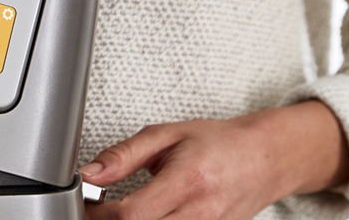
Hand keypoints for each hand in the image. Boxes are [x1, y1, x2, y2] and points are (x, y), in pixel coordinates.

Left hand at [82, 101, 348, 219]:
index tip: (83, 204)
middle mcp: (200, 213)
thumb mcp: (166, 135)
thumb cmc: (218, 143)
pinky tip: (145, 217)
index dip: (98, 214)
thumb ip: (124, 155)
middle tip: (96, 210)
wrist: (265, 159)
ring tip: (122, 212)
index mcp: (187, 180)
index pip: (131, 214)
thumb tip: (88, 174)